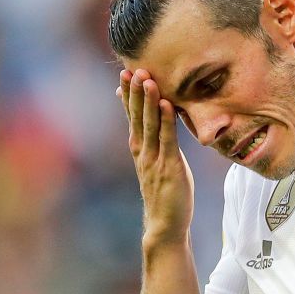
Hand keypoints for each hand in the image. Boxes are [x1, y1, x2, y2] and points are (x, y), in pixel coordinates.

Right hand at [118, 69, 194, 242]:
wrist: (164, 224)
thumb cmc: (164, 192)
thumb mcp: (155, 163)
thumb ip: (153, 143)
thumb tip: (153, 125)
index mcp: (139, 149)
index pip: (131, 117)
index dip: (127, 95)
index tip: (124, 74)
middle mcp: (142, 151)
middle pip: (137, 117)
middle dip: (134, 92)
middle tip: (132, 69)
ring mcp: (154, 159)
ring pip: (149, 124)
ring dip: (148, 101)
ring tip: (147, 79)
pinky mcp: (169, 167)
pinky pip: (167, 140)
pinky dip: (166, 121)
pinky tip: (167, 104)